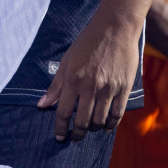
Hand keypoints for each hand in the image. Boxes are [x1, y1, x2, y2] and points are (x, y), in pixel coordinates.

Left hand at [38, 10, 142, 140]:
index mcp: (73, 79)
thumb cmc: (86, 43)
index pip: (64, 111)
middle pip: (83, 120)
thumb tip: (42, 105)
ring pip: (100, 120)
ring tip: (87, 131)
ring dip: (93, 129)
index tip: (58, 136)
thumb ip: (55, 85)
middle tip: (73, 138)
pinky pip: (117, 113)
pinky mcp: (124, 88)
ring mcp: (109, 88)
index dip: (60, 127)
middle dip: (76, 133)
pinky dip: (111, 124)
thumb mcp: (66, 61)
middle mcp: (91, 86)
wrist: (115, 29)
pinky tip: (105, 127)